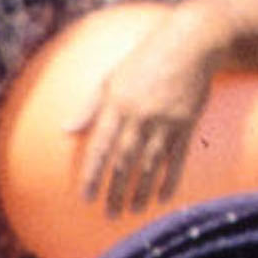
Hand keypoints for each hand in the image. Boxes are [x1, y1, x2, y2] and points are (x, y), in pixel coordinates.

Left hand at [68, 0, 224, 221]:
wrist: (191, 44)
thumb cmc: (145, 59)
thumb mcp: (112, 76)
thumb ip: (89, 106)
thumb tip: (65, 130)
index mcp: (117, 103)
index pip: (101, 147)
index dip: (93, 174)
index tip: (85, 196)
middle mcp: (141, 115)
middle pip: (125, 161)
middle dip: (116, 190)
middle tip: (109, 214)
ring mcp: (166, 120)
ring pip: (151, 164)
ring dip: (141, 191)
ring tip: (132, 211)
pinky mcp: (187, 124)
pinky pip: (177, 159)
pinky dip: (169, 179)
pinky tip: (162, 197)